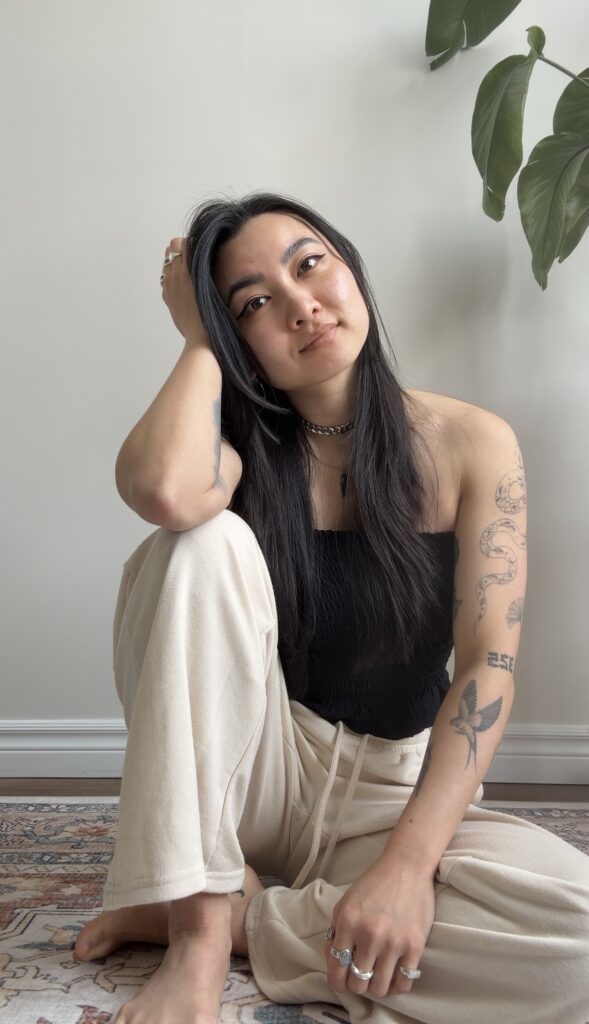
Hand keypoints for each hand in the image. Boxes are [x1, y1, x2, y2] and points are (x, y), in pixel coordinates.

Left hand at [161, 237, 208, 344]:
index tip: (200, 250)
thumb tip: (207, 256)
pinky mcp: (167, 297)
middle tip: (194, 260)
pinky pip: (166, 280)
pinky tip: (184, 288)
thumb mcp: (215, 285)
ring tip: (189, 274)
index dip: (189, 244)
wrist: (201, 336)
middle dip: (181, 251)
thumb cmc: (213, 312)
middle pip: (170, 249)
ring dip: (176, 264)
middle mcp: (174, 275)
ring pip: (167, 264)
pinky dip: (173, 279)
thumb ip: (207, 267)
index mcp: (187, 269)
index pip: (179, 243)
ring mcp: (168, 286)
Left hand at [325, 854, 435, 998]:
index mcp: (348, 924)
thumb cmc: (374, 884)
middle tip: (362, 977)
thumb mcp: (346, 903)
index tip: (342, 984)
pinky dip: (397, 987)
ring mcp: (393, 943)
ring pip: (380, 988)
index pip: (337, 970)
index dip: (338, 983)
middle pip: (358, 984)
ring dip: (377, 987)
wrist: (406, 867)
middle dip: (357, 985)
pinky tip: (395, 977)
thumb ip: (336, 931)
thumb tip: (334, 959)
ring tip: (378, 977)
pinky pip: (403, 983)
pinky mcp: (414, 947)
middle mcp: (368, 936)